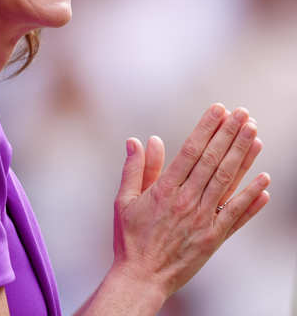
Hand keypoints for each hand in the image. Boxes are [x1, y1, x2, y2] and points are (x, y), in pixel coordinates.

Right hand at [112, 104, 269, 298]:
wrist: (141, 278)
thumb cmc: (130, 237)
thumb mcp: (124, 200)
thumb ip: (135, 169)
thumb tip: (139, 140)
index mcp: (164, 189)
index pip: (190, 151)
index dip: (206, 128)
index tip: (218, 110)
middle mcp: (186, 201)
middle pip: (212, 161)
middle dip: (229, 135)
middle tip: (243, 114)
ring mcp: (203, 220)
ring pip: (227, 182)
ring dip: (243, 157)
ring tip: (255, 134)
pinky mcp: (214, 238)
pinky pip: (236, 215)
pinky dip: (251, 197)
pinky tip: (264, 180)